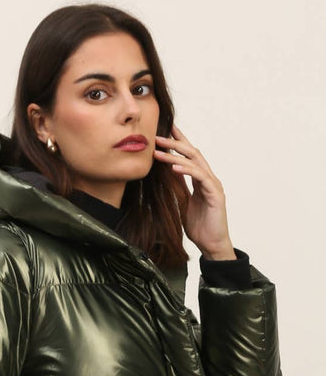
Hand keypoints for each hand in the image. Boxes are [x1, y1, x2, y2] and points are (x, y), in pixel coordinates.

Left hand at [154, 124, 235, 259]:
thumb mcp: (184, 204)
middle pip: (193, 153)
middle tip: (158, 136)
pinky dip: (187, 171)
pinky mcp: (216, 195)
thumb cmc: (200, 227)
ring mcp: (213, 185)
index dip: (178, 142)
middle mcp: (209, 179)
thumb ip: (179, 189)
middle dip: (175, 143)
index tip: (165, 130)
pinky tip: (174, 168)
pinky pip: (200, 178)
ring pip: (195, 163)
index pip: (189, 156)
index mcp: (201, 180)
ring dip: (176, 156)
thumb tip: (167, 177)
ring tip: (159, 151)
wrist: (212, 245)